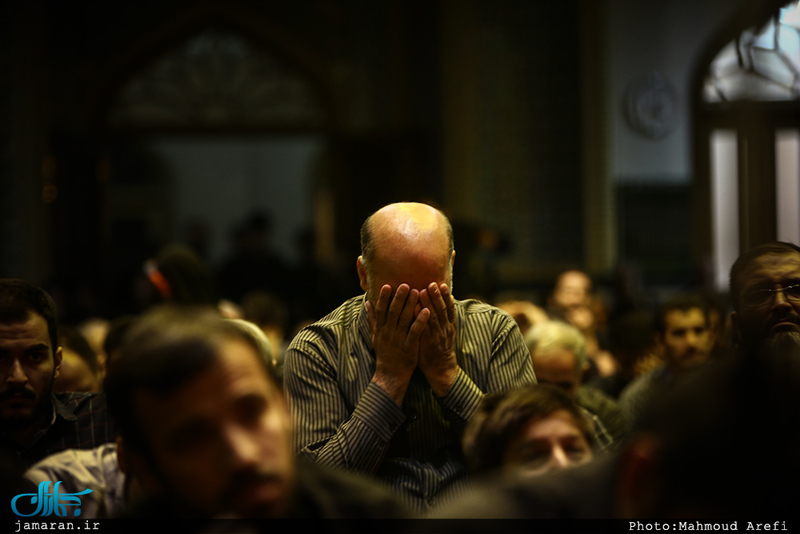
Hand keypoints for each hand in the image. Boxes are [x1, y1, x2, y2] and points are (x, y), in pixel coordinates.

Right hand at [367, 283, 429, 404]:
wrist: (390, 374)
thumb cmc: (384, 353)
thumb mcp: (375, 336)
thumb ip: (372, 319)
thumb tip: (367, 302)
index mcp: (381, 329)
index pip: (381, 310)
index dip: (384, 298)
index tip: (387, 285)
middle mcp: (388, 332)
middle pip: (393, 312)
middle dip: (399, 297)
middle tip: (406, 284)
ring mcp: (398, 339)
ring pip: (404, 319)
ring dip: (411, 305)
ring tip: (418, 292)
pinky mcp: (409, 346)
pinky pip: (415, 332)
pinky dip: (420, 321)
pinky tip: (426, 311)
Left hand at [418, 282, 457, 396]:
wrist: (441, 369)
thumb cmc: (439, 349)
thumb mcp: (444, 333)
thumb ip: (441, 319)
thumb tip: (437, 304)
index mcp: (449, 326)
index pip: (449, 308)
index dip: (446, 296)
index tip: (442, 283)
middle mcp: (445, 329)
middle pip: (442, 309)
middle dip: (437, 296)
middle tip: (432, 283)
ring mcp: (438, 336)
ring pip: (434, 316)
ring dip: (429, 303)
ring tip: (423, 291)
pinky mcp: (429, 342)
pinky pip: (425, 328)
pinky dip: (421, 318)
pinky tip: (416, 309)